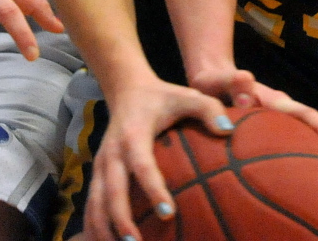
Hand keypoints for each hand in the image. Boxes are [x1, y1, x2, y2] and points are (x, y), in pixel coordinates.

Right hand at [84, 77, 232, 240]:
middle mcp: (112, 151)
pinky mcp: (97, 173)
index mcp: (134, 134)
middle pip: (112, 190)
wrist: (126, 90)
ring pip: (95, 202)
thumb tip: (227, 130)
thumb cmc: (162, 97)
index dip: (153, 188)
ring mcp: (101, 164)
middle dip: (122, 219)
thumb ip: (208, 108)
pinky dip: (93, 226)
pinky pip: (90, 204)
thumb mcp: (185, 95)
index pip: (142, 164)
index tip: (169, 213)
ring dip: (103, 229)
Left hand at [190, 65, 317, 159]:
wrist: (211, 77)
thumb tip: (247, 85)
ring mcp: (277, 120)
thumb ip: (231, 82)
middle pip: (314, 128)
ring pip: (306, 138)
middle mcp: (281, 109)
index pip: (305, 114)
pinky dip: (303, 159)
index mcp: (272, 100)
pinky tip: (304, 182)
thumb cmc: (213, 81)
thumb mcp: (216, 80)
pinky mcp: (270, 130)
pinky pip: (292, 144)